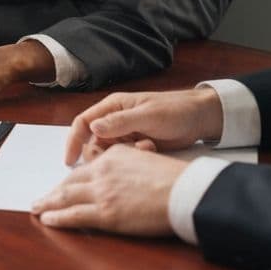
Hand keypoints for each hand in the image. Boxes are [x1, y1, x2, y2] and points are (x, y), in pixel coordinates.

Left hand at [31, 145, 185, 235]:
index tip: (62, 185)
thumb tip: (119, 170)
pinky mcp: (106, 214)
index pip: (85, 169)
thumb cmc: (173, 178)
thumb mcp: (145, 158)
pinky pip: (74, 216)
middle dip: (53, 191)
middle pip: (70, 182)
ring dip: (48, 203)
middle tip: (41, 198)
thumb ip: (127, 162)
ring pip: (65, 197)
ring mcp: (102, 193)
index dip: (71, 179)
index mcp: (112, 156)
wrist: (184, 191)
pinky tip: (47, 219)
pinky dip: (57, 217)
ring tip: (37, 208)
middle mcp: (102, 172)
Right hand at [64, 87, 224, 165]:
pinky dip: (133, 159)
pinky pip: (124, 157)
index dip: (73, 141)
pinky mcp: (137, 146)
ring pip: (108, 152)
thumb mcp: (147, 116)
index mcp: (112, 107)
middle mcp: (114, 120)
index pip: (83, 123)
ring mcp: (126, 134)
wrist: (201, 118)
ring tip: (143, 149)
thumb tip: (92, 128)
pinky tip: (150, 151)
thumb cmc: (174, 110)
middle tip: (114, 162)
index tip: (69, 160)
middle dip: (100, 154)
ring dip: (120, 157)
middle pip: (93, 141)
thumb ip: (120, 122)